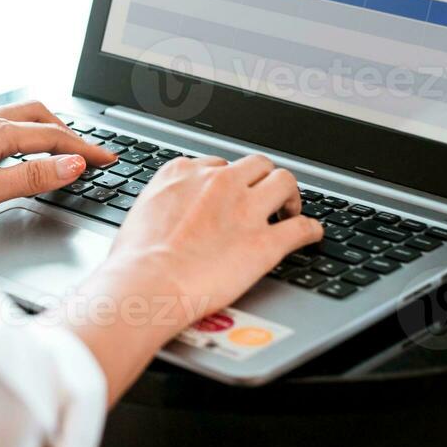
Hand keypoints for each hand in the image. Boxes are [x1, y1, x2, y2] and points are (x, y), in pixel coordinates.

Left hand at [0, 101, 117, 224]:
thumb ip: (32, 177)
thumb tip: (72, 164)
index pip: (53, 137)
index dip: (84, 150)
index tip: (107, 159)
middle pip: (37, 115)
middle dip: (67, 131)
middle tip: (87, 152)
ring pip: (15, 115)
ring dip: (43, 127)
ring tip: (57, 146)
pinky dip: (18, 128)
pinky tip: (10, 144)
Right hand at [108, 154, 320, 306]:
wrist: (148, 283)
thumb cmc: (135, 259)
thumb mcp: (142, 213)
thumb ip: (163, 204)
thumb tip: (166, 215)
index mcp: (184, 174)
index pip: (217, 165)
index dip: (227, 181)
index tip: (229, 194)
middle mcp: (218, 183)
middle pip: (257, 164)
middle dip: (263, 178)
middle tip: (264, 198)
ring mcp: (245, 210)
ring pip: (285, 181)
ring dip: (290, 195)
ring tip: (289, 210)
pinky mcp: (265, 242)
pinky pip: (302, 227)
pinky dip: (311, 230)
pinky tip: (311, 235)